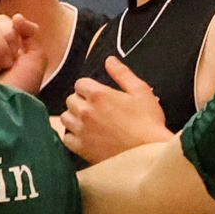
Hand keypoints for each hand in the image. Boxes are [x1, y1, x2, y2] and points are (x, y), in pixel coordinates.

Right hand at [0, 10, 38, 80]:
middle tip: (6, 64)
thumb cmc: (23, 86)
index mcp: (5, 42)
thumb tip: (16, 17)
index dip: (11, 34)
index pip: (2, 20)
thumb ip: (31, 33)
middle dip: (2, 45)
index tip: (16, 54)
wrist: (8, 108)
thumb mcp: (36, 58)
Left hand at [54, 55, 170, 162]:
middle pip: (71, 99)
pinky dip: (72, 136)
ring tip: (89, 121)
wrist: (149, 153)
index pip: (80, 83)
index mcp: (98, 95)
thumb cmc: (148, 123)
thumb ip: (122, 73)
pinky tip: (85, 136)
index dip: (89, 87)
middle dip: (81, 100)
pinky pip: (66, 138)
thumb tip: (110, 60)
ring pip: (65, 117)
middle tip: (95, 107)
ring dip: (74, 117)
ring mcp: (81, 130)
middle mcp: (86, 111)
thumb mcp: (140, 91)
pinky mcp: (81, 148)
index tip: (97, 94)